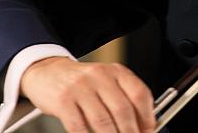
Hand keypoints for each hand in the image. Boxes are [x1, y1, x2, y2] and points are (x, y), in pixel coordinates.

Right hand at [21, 57, 154, 132]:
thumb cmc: (82, 82)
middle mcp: (100, 76)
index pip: (139, 93)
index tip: (149, 130)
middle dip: (131, 132)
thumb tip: (142, 125)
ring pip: (102, 121)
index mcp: (116, 71)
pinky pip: (79, 126)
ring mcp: (81, 87)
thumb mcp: (107, 83)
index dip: (147, 116)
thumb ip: (123, 99)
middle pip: (122, 109)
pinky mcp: (63, 100)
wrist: (48, 72)